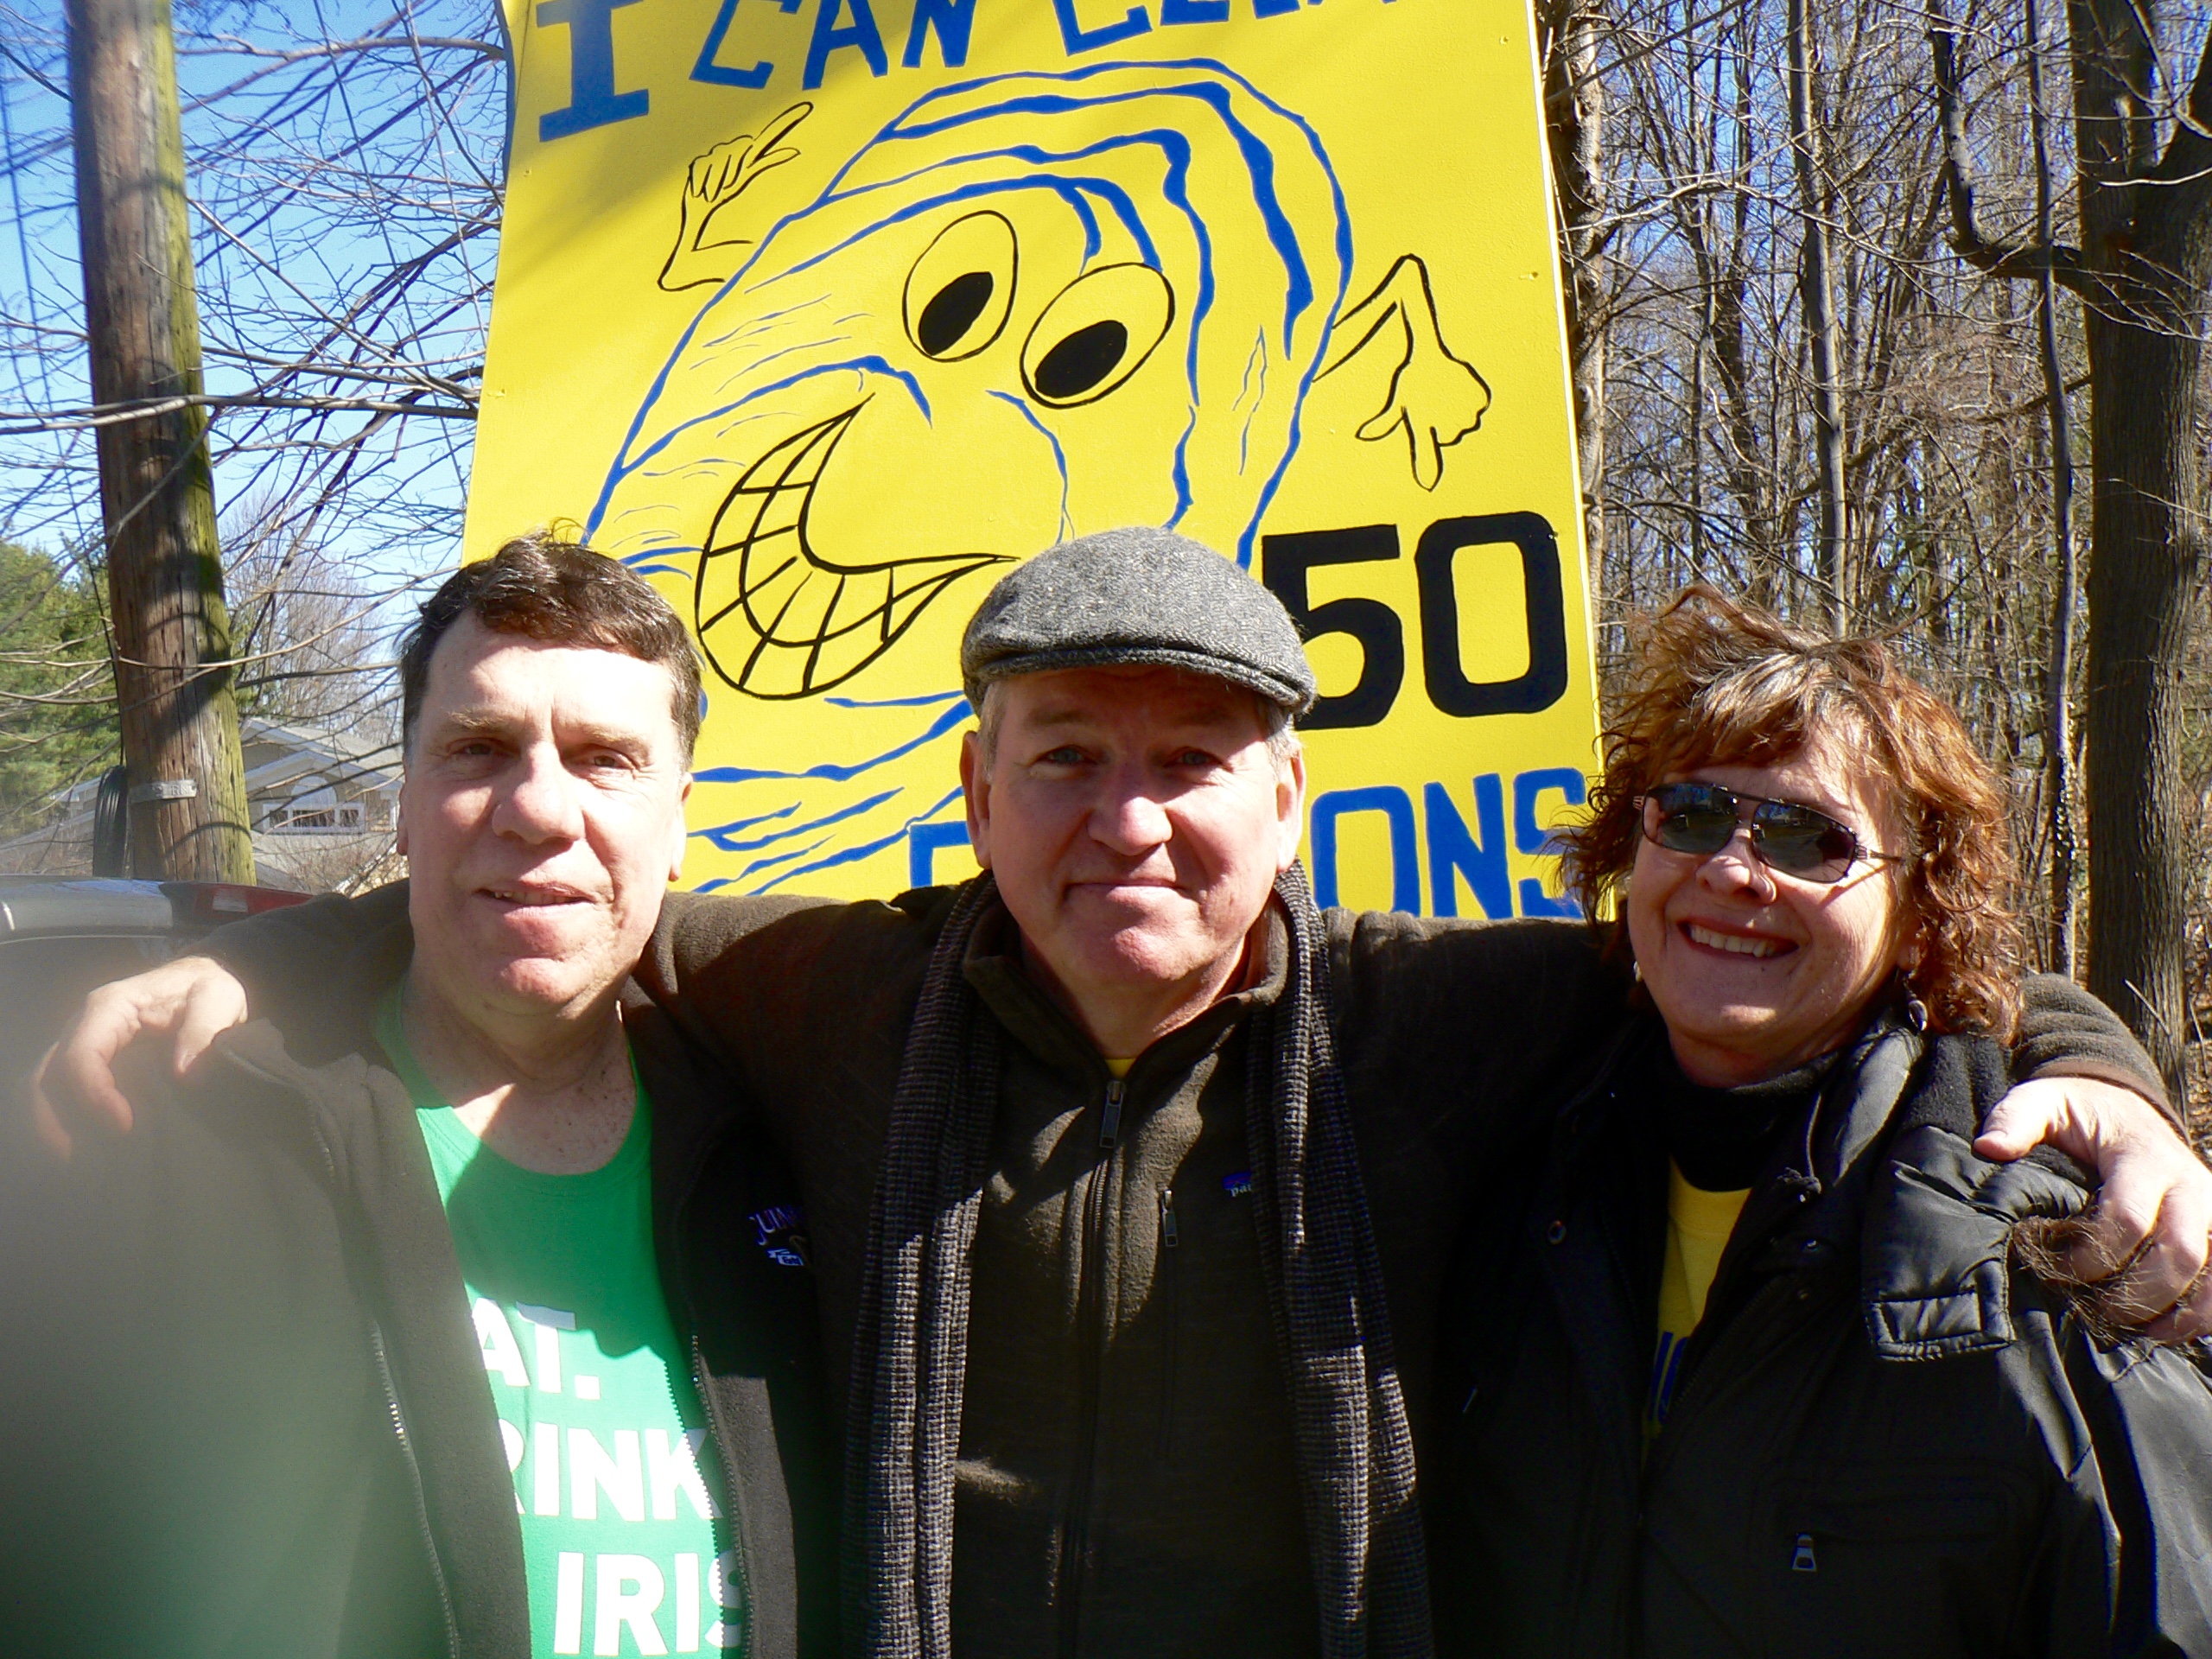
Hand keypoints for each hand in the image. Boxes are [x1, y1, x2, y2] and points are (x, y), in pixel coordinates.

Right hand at [27, 956, 249, 1159]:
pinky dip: (65, 1121)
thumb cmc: (207, 990)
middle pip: (46, 1073)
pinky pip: (61, 1093)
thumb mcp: (218, 997)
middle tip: (79, 1158)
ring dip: (52, 1124)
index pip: (82, 1054)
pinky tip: (85, 1150)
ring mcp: (82, 1045)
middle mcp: (85, 1026)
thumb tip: (184, 1073)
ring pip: (44, 1086)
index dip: (94, 1094)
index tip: (124, 1126)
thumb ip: (205, 1029)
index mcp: (110, 1007)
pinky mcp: (89, 1064)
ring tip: (76, 1162)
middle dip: (52, 1118)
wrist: (200, 985)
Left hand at [1978, 1075, 2211, 1339]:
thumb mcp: (2044, 1102)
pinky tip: (2171, 1330)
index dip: (2092, 1256)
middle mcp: (2190, 1184)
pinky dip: (2207, 1312)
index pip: (2128, 1218)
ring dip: (2186, 1312)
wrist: (2128, 1106)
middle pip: (2180, 1252)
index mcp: (2143, 1157)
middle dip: (2139, 1292)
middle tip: (2099, 1312)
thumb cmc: (2080, 1112)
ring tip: (2141, 1332)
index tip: (2057, 1269)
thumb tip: (1988, 1149)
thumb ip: (2015, 1120)